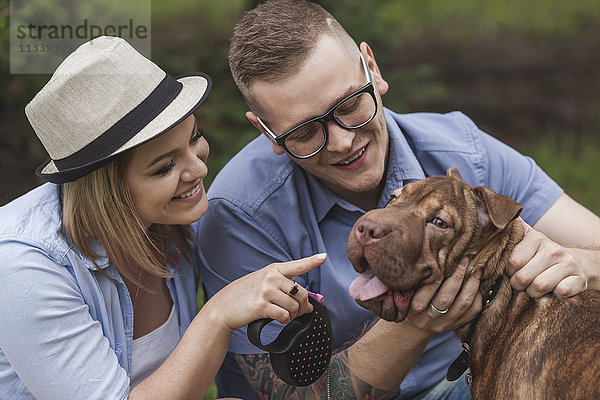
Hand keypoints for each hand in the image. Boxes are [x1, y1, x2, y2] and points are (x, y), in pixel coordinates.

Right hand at [208, 253, 326, 332]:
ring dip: (293, 315)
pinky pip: (285, 315)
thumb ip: (285, 291)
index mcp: (273, 269)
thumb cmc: (246, 296)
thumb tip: (309, 306)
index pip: (297, 265)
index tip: (323, 256)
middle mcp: (271, 277)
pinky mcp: (261, 306)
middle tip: (297, 312)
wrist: (223, 307)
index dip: (312, 261)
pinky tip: (277, 318)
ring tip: (284, 315)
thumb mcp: (264, 284)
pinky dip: (284, 320)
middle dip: (303, 306)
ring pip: (294, 306)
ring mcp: (266, 291)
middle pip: (302, 293)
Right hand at [406, 258, 481, 332]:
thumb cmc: (412, 298)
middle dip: (457, 277)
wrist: (417, 323)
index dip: (434, 280)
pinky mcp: (457, 326)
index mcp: (414, 309)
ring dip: (472, 285)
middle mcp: (428, 319)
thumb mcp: (409, 290)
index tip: (441, 264)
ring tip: (476, 270)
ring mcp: (444, 324)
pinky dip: (477, 296)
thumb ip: (419, 279)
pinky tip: (476, 284)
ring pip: (463, 304)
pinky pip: (473, 311)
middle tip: (464, 260)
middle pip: (445, 299)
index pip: (423, 296)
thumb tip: (434, 256)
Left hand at [507, 221, 587, 297]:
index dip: (508, 271)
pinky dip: (554, 296)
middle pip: (523, 277)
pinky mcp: (580, 279)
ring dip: (533, 292)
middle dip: (518, 285)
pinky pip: (561, 292)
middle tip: (521, 283)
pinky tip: (552, 290)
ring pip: (540, 286)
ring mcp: (569, 263)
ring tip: (533, 287)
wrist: (571, 263)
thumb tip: (492, 222)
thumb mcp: (521, 242)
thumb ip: (507, 235)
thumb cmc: (537, 256)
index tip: (511, 271)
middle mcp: (553, 249)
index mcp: (535, 238)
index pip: (512, 261)